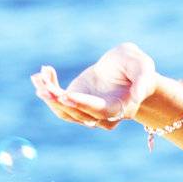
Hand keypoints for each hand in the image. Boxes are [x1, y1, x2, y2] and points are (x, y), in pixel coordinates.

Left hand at [30, 42, 157, 129]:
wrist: (126, 70)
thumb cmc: (136, 67)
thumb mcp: (143, 65)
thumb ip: (143, 78)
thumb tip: (137, 96)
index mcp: (121, 108)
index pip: (101, 111)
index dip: (84, 104)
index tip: (67, 95)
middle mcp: (103, 115)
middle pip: (79, 114)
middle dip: (60, 101)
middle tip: (45, 87)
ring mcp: (88, 111)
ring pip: (66, 112)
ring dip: (50, 96)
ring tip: (39, 77)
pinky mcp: (76, 102)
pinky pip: (59, 102)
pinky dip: (48, 89)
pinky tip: (42, 73)